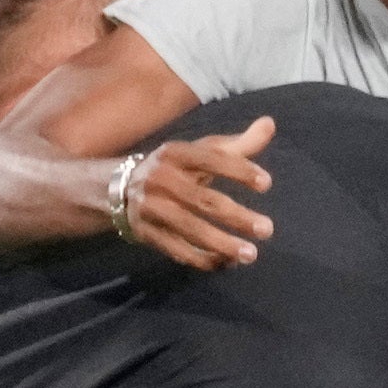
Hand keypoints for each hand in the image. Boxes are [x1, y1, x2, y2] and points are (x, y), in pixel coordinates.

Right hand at [120, 117, 277, 269]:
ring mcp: (152, 208)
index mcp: (175, 153)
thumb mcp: (199, 152)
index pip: (210, 159)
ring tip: (251, 254)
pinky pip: (177, 250)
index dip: (238, 170)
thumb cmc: (174, 168)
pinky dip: (203, 259)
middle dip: (236, 216)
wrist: (117, 189)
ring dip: (222, 244)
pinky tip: (227, 263)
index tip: (266, 184)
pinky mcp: (147, 233)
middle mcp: (161, 179)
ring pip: (190, 229)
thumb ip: (237, 144)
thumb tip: (270, 124)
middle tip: (267, 229)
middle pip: (203, 200)